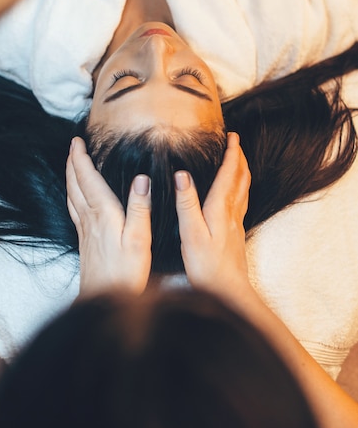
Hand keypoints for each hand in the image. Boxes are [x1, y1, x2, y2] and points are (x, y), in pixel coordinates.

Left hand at [66, 137, 151, 294]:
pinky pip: (74, 209)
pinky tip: (77, 199)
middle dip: (73, 163)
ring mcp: (85, 230)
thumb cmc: (124, 272)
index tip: (77, 140)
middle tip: (73, 146)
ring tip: (72, 165)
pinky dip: (73, 195)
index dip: (81, 158)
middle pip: (75, 184)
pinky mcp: (85, 241)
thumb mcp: (139, 239)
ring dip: (71, 177)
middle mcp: (89, 219)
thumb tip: (141, 178)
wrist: (103, 300)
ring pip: (72, 196)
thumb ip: (139, 207)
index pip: (88, 178)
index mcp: (103, 213)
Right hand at [174, 132, 250, 296]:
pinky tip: (234, 193)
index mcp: (221, 208)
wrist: (228, 292)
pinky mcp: (236, 233)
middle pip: (241, 178)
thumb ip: (186, 203)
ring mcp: (236, 223)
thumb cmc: (207, 266)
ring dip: (242, 171)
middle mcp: (232, 212)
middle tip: (236, 142)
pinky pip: (241, 201)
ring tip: (238, 160)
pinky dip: (240, 187)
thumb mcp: (190, 233)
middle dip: (240, 157)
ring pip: (244, 189)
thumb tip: (182, 174)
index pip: (229, 173)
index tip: (232, 135)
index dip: (232, 153)